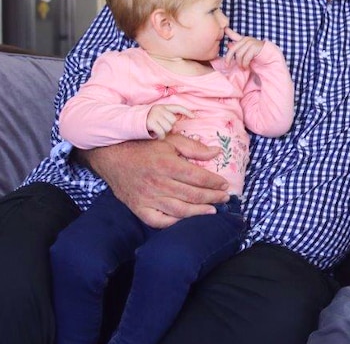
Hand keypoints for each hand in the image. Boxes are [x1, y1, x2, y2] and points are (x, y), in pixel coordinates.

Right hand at [78, 133, 229, 227]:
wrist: (111, 156)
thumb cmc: (143, 146)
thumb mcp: (170, 140)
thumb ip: (194, 147)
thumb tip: (217, 152)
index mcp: (167, 165)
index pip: (198, 178)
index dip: (214, 182)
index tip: (225, 185)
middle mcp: (158, 183)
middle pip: (192, 195)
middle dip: (212, 198)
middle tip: (224, 198)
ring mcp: (147, 198)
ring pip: (179, 210)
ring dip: (199, 212)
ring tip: (213, 211)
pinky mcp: (138, 208)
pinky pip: (158, 221)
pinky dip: (174, 223)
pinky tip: (186, 219)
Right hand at [146, 104, 193, 138]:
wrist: (132, 121)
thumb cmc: (148, 121)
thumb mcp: (158, 117)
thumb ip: (168, 120)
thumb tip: (175, 129)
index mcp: (163, 107)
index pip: (178, 107)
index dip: (186, 112)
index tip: (194, 116)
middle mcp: (159, 109)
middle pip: (173, 121)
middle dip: (169, 126)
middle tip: (161, 127)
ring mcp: (155, 116)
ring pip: (168, 127)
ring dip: (164, 132)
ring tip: (157, 130)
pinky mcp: (151, 123)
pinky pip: (161, 132)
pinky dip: (160, 136)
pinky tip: (157, 136)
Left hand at [224, 27, 264, 68]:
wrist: (270, 60)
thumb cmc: (258, 57)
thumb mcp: (246, 53)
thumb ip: (238, 48)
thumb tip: (228, 44)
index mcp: (244, 40)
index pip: (234, 35)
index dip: (229, 32)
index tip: (224, 29)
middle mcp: (247, 40)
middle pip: (233, 49)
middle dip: (228, 58)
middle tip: (227, 66)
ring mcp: (251, 43)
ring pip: (239, 54)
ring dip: (240, 63)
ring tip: (242, 68)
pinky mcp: (255, 47)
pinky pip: (245, 57)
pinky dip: (245, 64)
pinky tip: (246, 67)